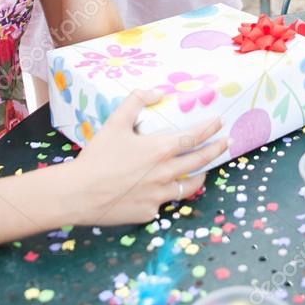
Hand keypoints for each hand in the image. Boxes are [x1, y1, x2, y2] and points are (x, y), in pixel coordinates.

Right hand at [69, 89, 226, 224]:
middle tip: (227, 143)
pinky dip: (166, 193)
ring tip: (204, 171)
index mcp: (160, 150)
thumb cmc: (97, 156)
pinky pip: (163, 201)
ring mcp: (158, 196)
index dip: (210, 129)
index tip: (220, 123)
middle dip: (217, 150)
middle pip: (200, 161)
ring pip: (188, 186)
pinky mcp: (149, 213)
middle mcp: (165, 174)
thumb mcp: (115, 121)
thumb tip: (155, 92)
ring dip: (199, 176)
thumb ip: (136, 101)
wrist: (78, 193)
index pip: (195, 138)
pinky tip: (163, 189)